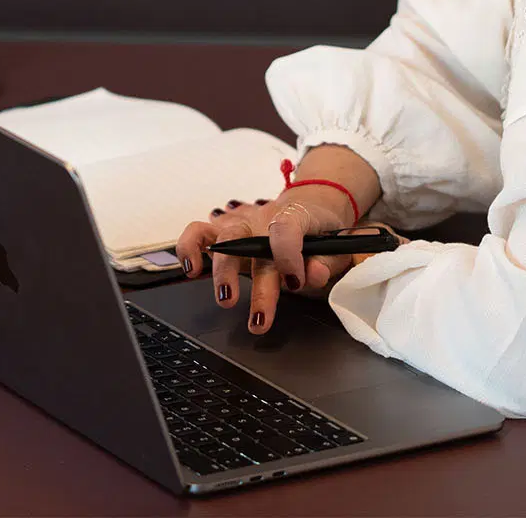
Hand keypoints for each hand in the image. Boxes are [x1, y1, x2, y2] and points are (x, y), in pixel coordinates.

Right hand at [173, 190, 359, 335]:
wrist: (309, 207)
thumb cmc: (320, 230)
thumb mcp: (337, 245)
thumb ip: (327, 262)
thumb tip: (314, 275)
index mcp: (295, 216)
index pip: (286, 230)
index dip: (289, 256)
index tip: (295, 282)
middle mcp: (263, 219)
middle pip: (251, 244)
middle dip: (255, 285)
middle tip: (260, 319)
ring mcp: (240, 223)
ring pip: (222, 239)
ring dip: (222, 271)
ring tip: (226, 299)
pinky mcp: (222, 230)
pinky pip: (197, 233)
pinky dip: (188, 249)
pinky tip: (191, 270)